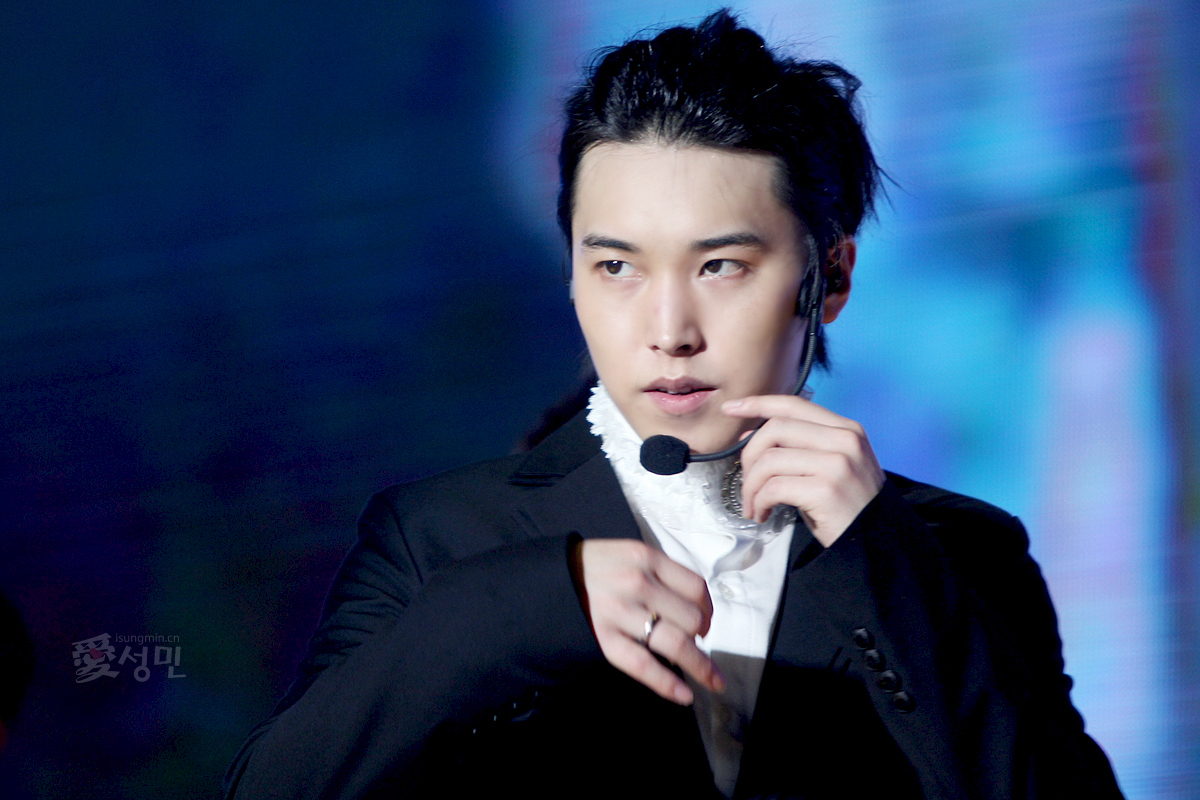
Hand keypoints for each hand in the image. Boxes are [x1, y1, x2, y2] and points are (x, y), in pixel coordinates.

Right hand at [570, 539, 722, 704]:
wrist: (544, 578)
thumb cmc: (590, 567)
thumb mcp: (626, 553)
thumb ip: (657, 572)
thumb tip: (692, 606)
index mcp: (645, 558)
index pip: (695, 587)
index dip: (707, 609)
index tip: (706, 623)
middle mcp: (636, 582)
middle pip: (691, 617)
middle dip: (701, 637)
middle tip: (695, 644)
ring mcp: (619, 613)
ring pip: (676, 644)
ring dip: (701, 667)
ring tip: (713, 681)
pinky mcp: (603, 639)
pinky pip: (643, 666)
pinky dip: (667, 684)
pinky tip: (683, 695)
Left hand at [723, 395, 884, 547]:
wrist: (877, 543)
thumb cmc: (847, 507)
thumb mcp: (829, 466)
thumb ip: (797, 445)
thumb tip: (750, 434)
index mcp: (846, 429)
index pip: (793, 404)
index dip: (758, 403)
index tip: (731, 408)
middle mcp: (845, 440)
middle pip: (775, 428)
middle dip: (748, 456)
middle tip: (747, 483)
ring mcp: (837, 464)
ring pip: (769, 460)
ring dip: (751, 486)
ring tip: (753, 505)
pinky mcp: (826, 490)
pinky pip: (773, 488)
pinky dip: (759, 502)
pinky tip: (763, 514)